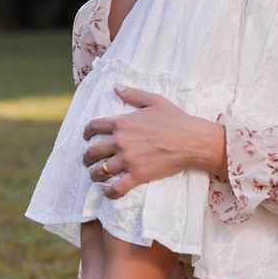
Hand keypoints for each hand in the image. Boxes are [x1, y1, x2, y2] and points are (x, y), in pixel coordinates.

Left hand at [83, 88, 227, 196]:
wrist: (191, 140)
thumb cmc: (175, 119)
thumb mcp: (154, 100)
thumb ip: (132, 94)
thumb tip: (115, 86)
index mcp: (122, 122)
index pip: (94, 126)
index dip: (86, 132)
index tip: (86, 137)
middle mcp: (120, 141)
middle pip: (92, 151)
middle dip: (86, 156)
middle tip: (87, 160)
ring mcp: (128, 160)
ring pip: (100, 171)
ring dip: (94, 174)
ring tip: (95, 175)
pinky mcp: (137, 175)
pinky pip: (116, 187)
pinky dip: (109, 192)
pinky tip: (108, 191)